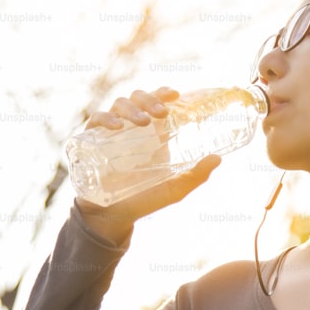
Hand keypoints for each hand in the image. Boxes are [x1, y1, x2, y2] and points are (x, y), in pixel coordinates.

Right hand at [76, 86, 221, 242]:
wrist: (113, 217)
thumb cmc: (144, 200)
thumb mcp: (174, 189)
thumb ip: (196, 175)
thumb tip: (218, 159)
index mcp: (151, 132)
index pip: (156, 101)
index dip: (163, 92)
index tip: (175, 95)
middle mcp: (131, 127)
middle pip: (138, 97)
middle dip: (150, 99)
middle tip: (162, 113)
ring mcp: (110, 132)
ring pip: (119, 104)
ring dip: (132, 108)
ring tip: (143, 122)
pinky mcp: (91, 141)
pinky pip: (96, 120)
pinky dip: (105, 118)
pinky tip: (116, 127)